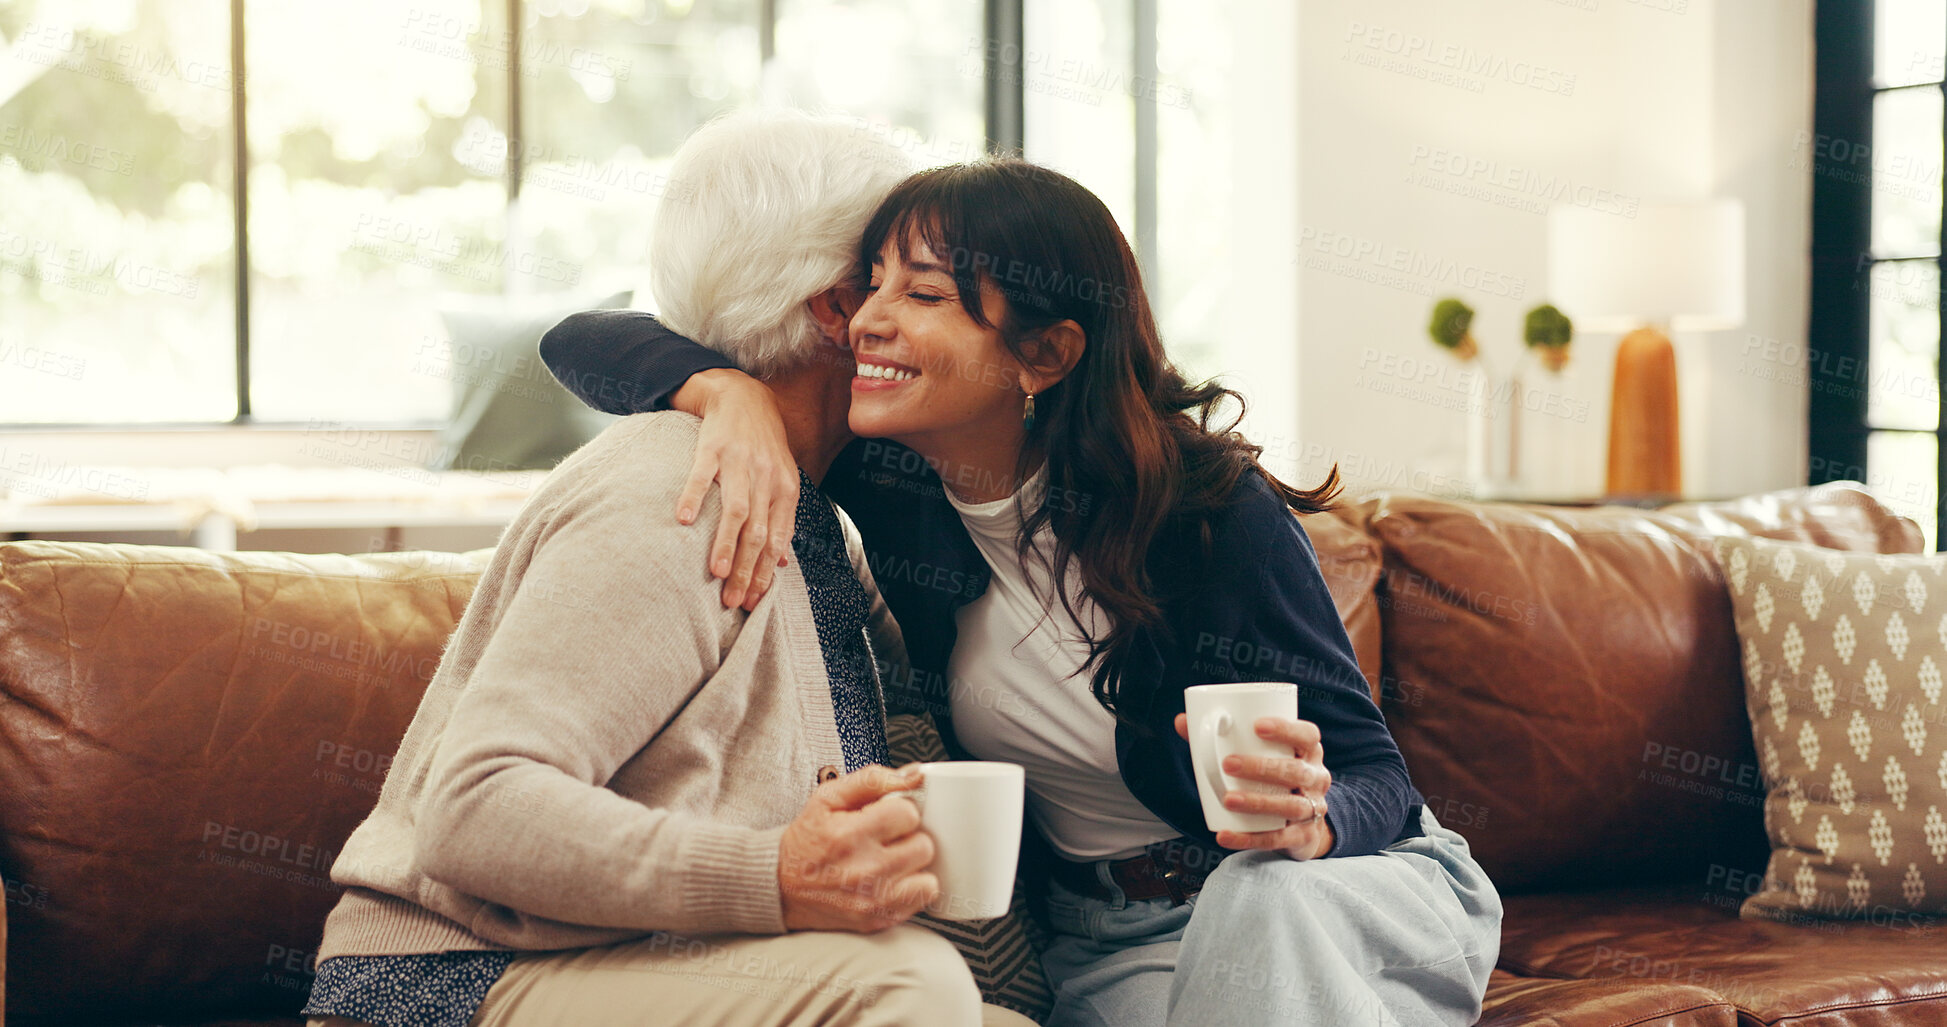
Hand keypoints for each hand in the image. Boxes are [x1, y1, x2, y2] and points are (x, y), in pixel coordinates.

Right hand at [670, 369, 798, 609]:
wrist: (741, 395)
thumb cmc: (762, 444)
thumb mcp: (781, 478)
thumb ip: (782, 518)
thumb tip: (783, 562)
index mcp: (785, 488)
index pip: (777, 538)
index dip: (766, 571)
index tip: (754, 600)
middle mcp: (766, 477)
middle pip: (758, 531)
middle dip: (747, 569)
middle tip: (733, 599)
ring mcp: (739, 462)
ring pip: (736, 509)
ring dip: (727, 543)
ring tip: (717, 573)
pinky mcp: (713, 447)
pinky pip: (703, 475)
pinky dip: (694, 497)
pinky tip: (684, 521)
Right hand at [778, 764, 937, 932]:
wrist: (780, 886)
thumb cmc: (807, 839)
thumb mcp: (828, 797)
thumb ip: (873, 780)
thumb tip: (914, 776)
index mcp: (850, 835)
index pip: (908, 813)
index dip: (900, 811)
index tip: (886, 817)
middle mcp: (863, 871)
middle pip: (923, 845)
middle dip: (908, 838)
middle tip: (888, 840)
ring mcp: (872, 901)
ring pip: (928, 876)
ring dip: (913, 866)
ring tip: (891, 860)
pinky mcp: (877, 920)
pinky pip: (922, 899)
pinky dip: (912, 888)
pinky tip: (892, 880)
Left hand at [1174, 712, 1334, 860]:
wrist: (1303, 824)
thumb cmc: (1274, 778)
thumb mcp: (1261, 756)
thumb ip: (1222, 738)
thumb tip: (1181, 721)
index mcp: (1309, 753)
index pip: (1307, 736)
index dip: (1286, 729)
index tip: (1257, 726)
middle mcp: (1316, 778)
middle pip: (1297, 770)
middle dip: (1263, 767)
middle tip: (1228, 764)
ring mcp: (1313, 809)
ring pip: (1290, 805)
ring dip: (1258, 802)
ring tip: (1228, 799)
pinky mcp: (1302, 836)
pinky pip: (1278, 838)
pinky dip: (1249, 838)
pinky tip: (1225, 835)